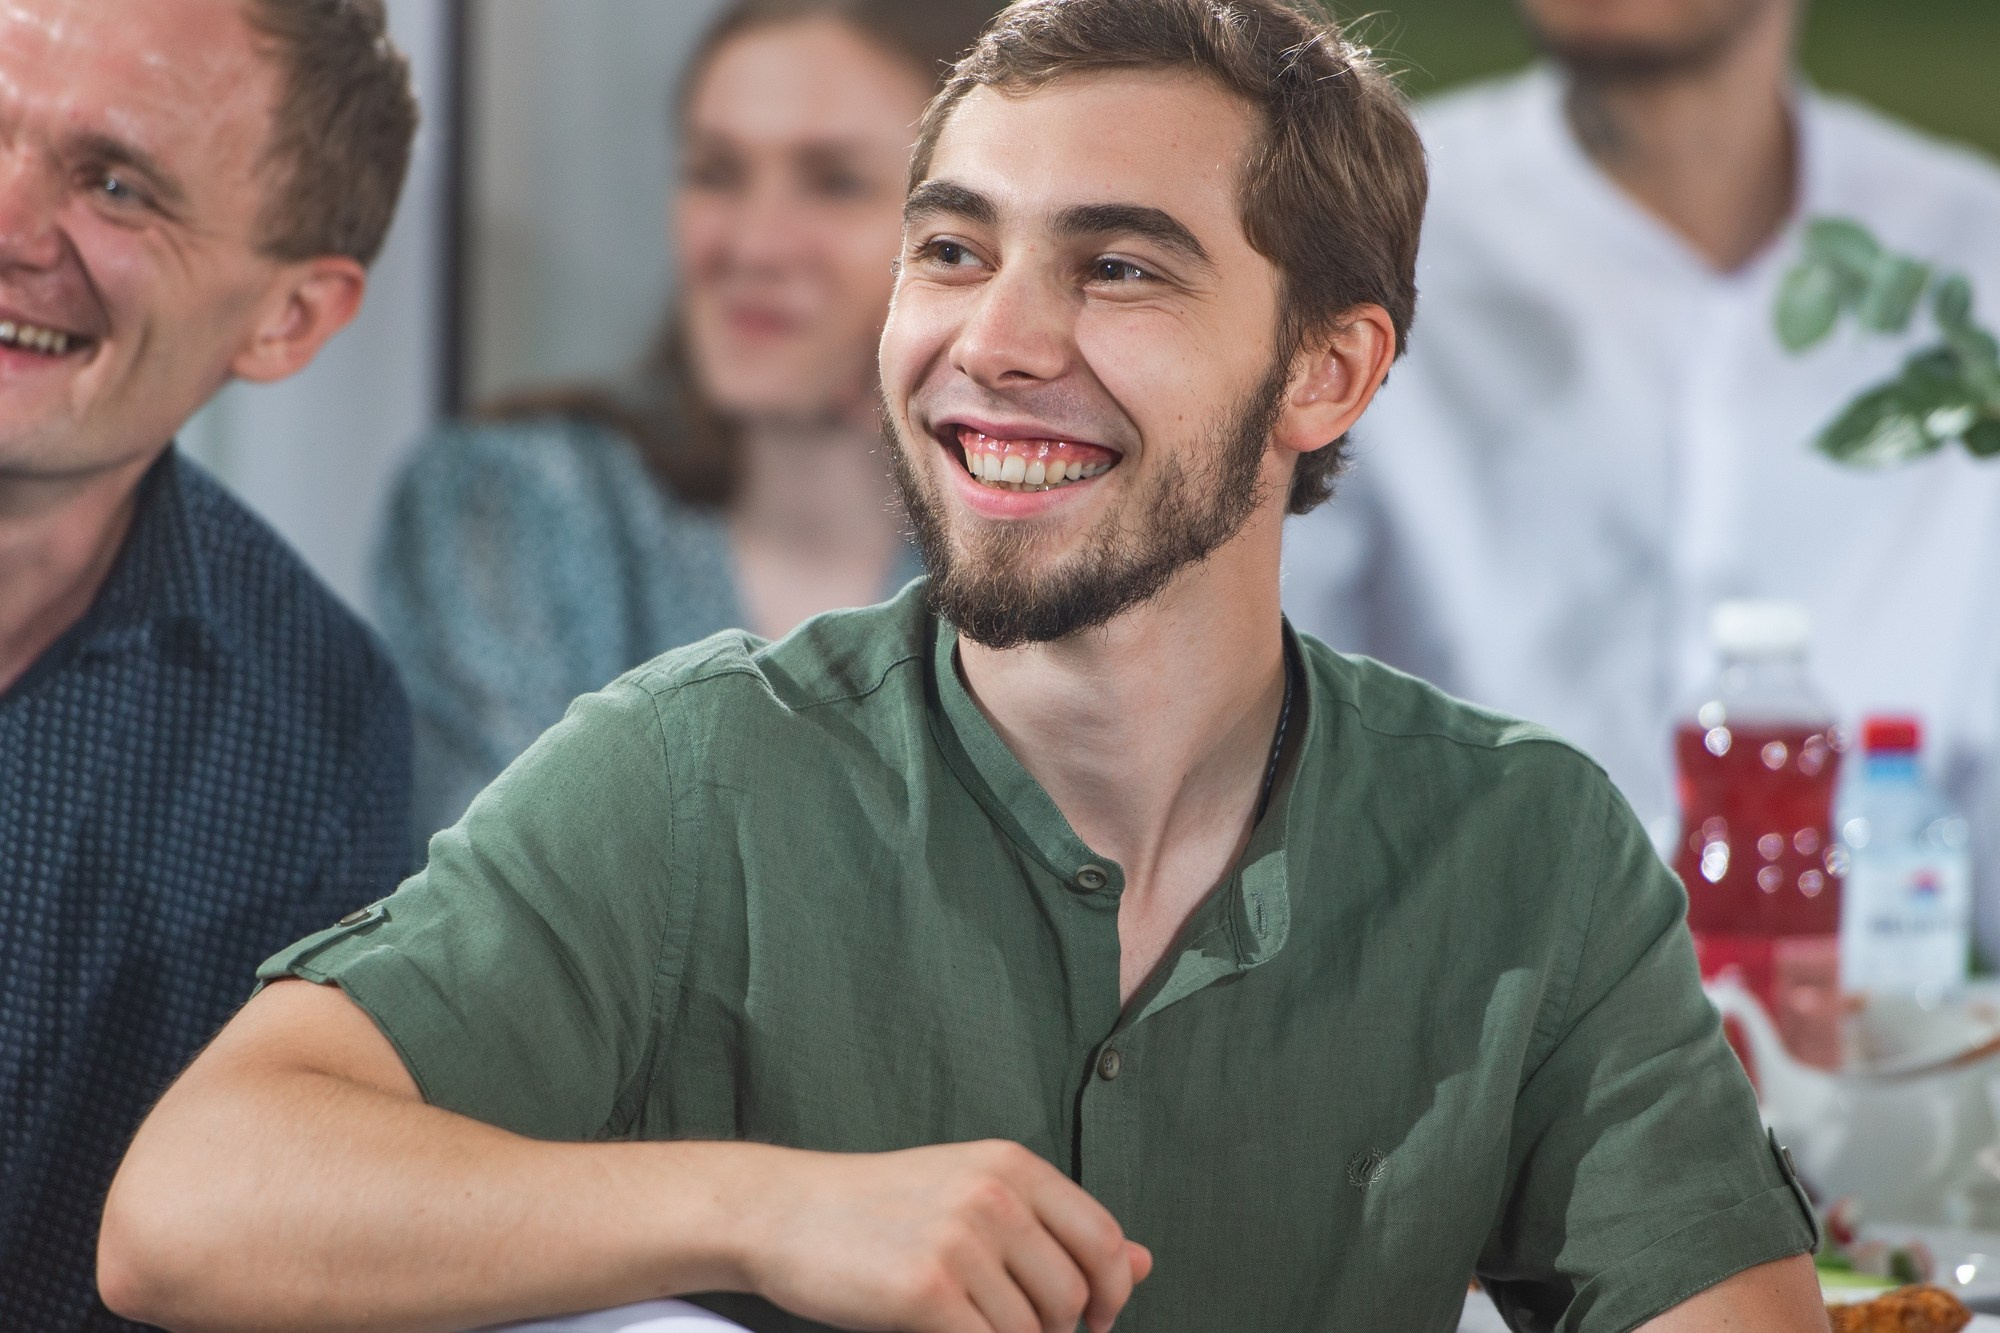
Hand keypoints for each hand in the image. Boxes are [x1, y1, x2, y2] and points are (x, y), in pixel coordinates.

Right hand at [741, 1139, 1152, 1332]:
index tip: (1097, 1320)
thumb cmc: (883, 1207)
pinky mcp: (926, 1292)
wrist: (786, 1212)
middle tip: (1017, 1329)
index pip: (1105, 1238)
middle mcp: (994, 1196)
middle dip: (1056, 1329)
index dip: (1113, 1291)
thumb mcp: (976, 1192)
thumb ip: (1059, 1226)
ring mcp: (960, 1243)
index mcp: (1013, 1165)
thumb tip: (1144, 1263)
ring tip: (971, 1324)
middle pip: (1074, 1294)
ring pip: (1032, 1332)